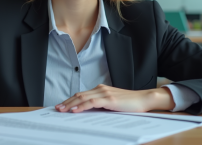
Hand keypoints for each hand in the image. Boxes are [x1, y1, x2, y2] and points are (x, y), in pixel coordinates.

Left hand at [55, 84, 174, 112]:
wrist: (144, 99)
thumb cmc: (130, 103)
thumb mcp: (113, 104)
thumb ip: (102, 105)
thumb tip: (89, 112)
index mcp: (101, 90)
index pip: (82, 94)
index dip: (70, 100)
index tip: (62, 105)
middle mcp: (101, 89)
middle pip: (79, 95)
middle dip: (67, 102)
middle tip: (57, 108)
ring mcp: (105, 93)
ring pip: (83, 98)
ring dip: (71, 104)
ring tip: (62, 110)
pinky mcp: (109, 99)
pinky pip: (92, 103)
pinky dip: (82, 106)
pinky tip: (75, 110)